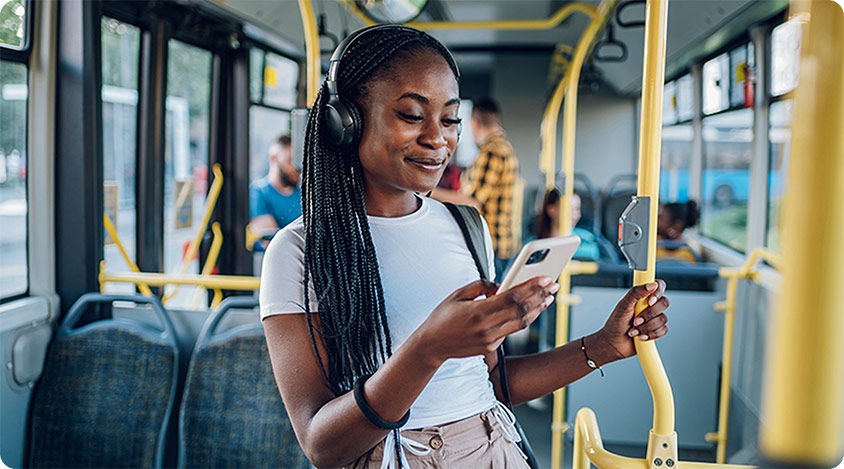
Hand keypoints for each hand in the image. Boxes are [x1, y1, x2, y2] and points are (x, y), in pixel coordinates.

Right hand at [416, 277, 559, 363]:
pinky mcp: (491, 347)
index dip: (531, 287)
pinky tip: (532, 309)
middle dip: (540, 296)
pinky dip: (524, 319)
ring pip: (521, 323)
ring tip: (549, 297)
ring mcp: (490, 340)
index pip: (512, 298)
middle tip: (553, 285)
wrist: (431, 346)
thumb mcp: (457, 294)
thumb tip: (500, 285)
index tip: (545, 278)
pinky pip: (511, 331)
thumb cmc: (442, 316)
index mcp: (478, 312)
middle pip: (521, 311)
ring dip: (537, 309)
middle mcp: (487, 328)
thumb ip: (480, 286)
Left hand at [596, 280, 668, 360]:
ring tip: (634, 330)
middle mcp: (650, 306)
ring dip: (647, 327)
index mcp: (642, 296)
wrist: (614, 344)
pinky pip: (663, 330)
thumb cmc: (616, 323)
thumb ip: (636, 292)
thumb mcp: (623, 305)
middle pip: (664, 303)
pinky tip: (640, 336)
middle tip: (635, 320)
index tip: (650, 302)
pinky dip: (651, 334)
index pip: (658, 285)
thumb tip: (652, 284)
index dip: (658, 292)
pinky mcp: (657, 330)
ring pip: (663, 318)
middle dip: (649, 314)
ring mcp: (654, 318)